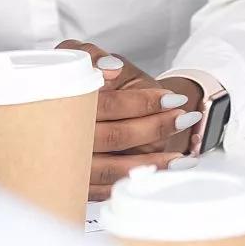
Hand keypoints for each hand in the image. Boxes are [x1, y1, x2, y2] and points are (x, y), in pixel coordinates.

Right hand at [60, 40, 204, 200]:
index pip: (106, 105)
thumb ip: (92, 56)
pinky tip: (164, 176)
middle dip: (153, 129)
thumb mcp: (93, 61)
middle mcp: (61, 136)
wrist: (94, 110)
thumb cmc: (100, 85)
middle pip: (112, 136)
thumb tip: (109, 68)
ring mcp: (66, 163)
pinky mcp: (76, 183)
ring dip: (150, 162)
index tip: (172, 99)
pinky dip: (135, 182)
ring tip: (183, 156)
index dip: (140, 102)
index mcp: (60, 102)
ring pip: (109, 169)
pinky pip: (105, 190)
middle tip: (184, 118)